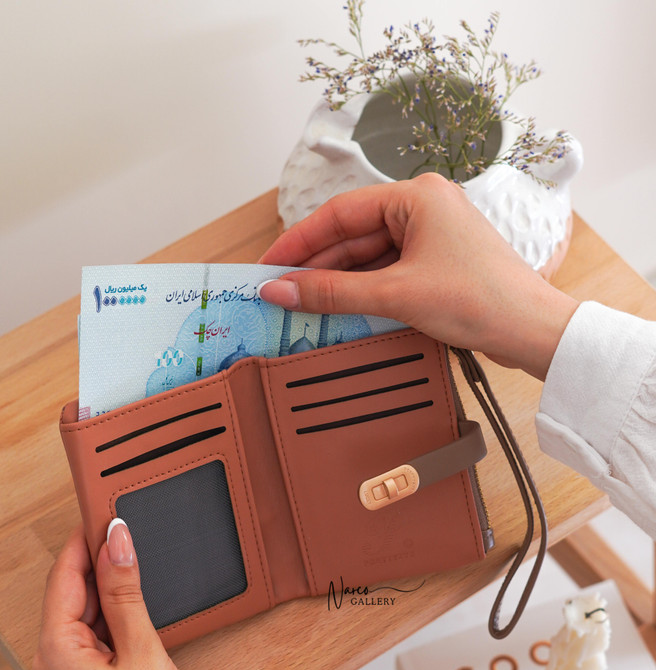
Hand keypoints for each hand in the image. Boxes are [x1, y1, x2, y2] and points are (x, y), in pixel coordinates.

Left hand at [33, 521, 202, 669]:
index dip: (83, 541)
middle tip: (128, 531)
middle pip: (70, 594)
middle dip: (98, 562)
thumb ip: (126, 591)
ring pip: (82, 614)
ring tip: (136, 565)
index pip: (64, 578)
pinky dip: (111, 616)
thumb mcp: (142, 649)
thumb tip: (116, 541)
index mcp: (56, 654)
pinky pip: (91, 636)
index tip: (103, 510)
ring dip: (107, 589)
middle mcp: (52, 665)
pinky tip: (134, 604)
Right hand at [259, 175, 578, 379]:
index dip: (298, 241)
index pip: (340, 213)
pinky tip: (339, 307)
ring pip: (369, 256)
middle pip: (353, 235)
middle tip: (279, 290)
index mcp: (417, 196)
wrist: (532, 331)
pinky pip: (387, 271)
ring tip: (302, 303)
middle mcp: (424, 208)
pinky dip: (363, 290)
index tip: (268, 266)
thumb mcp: (395, 296)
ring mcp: (432, 236)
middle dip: (316, 265)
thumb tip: (280, 291)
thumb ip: (332, 292)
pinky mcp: (437, 264)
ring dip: (338, 281)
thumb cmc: (480, 300)